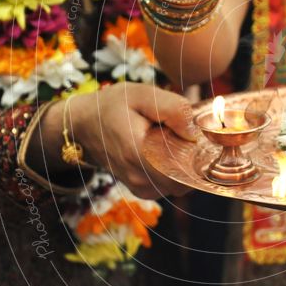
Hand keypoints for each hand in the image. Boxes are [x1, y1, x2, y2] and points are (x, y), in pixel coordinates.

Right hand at [36, 83, 197, 198]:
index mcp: (139, 154)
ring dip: (184, 165)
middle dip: (194, 159)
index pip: (186, 171)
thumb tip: (195, 132)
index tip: (196, 134)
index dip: (200, 154)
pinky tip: (164, 151)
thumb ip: (173, 109)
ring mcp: (140, 188)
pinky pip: (170, 186)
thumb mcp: (143, 94)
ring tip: (169, 140)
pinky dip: (174, 171)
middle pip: (187, 180)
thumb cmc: (114, 105)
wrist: (84, 124)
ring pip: (180, 184)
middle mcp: (140, 178)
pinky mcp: (141, 190)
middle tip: (182, 134)